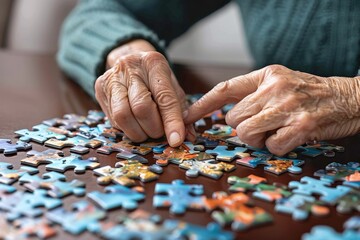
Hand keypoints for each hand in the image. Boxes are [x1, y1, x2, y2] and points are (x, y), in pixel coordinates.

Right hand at [95, 40, 195, 145]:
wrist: (130, 63)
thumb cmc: (155, 79)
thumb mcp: (173, 89)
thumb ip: (181, 112)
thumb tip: (188, 136)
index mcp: (153, 63)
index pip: (164, 97)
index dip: (171, 121)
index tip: (176, 139)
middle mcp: (130, 67)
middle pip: (141, 107)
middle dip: (154, 128)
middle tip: (160, 133)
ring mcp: (112, 77)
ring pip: (122, 116)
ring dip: (138, 132)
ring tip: (147, 131)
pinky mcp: (100, 89)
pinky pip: (113, 119)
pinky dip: (127, 129)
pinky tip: (135, 124)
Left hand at [184, 65, 359, 154]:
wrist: (348, 98)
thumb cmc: (309, 93)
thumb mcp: (280, 82)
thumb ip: (254, 94)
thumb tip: (225, 115)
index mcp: (266, 75)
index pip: (225, 89)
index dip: (202, 104)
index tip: (186, 117)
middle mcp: (274, 88)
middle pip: (233, 119)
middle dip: (243, 128)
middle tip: (263, 126)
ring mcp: (287, 107)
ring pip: (247, 134)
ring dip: (258, 140)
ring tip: (276, 132)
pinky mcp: (301, 126)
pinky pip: (270, 147)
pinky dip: (277, 148)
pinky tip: (290, 138)